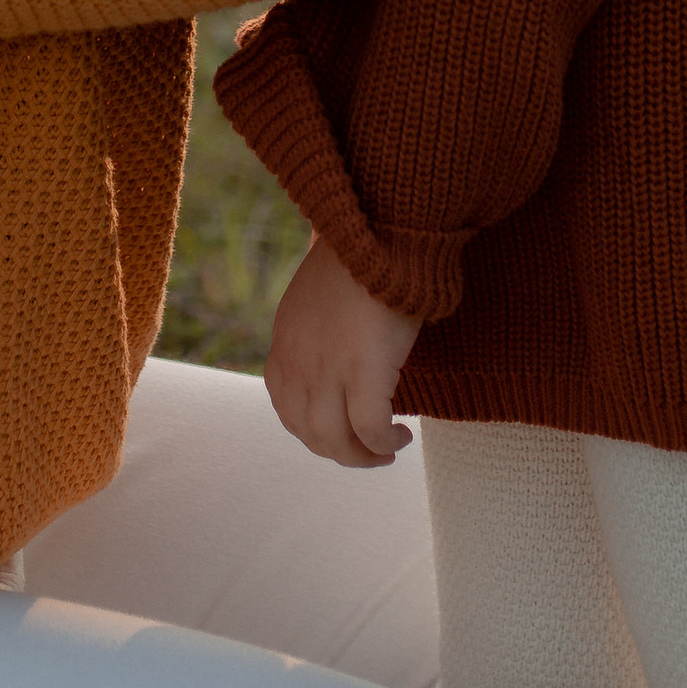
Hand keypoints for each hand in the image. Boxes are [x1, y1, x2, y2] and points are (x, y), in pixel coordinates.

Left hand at [263, 231, 424, 467]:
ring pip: (336, 440)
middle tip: (370, 453)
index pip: (286, 408)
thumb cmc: (360, 256)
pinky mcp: (364, 374)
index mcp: (284, 344)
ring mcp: (328, 371)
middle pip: (310, 432)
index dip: (314, 430)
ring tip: (387, 450)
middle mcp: (298, 364)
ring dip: (363, 456)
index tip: (341, 432)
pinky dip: (384, 441)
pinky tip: (402, 435)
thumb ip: (315, 329)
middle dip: (340, 451)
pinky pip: (370, 430)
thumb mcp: (317, 297)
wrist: (379, 231)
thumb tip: (334, 350)